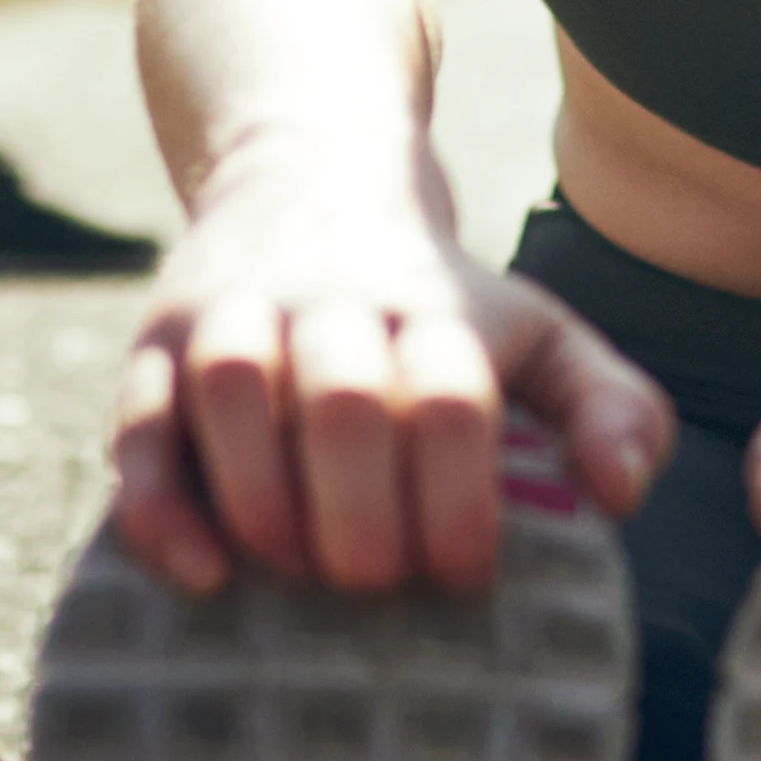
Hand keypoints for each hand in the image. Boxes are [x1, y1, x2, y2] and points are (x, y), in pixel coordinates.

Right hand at [109, 137, 670, 595]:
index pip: (453, 400)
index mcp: (437, 309)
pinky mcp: (155, 344)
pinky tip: (204, 573)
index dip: (458, 502)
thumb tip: (620, 495)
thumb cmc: (443, 301)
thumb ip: (609, 406)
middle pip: (345, 400)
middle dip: (363, 515)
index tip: (465, 578)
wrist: (310, 173)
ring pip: (233, 392)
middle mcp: (335, 303)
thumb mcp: (540, 333)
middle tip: (378, 587)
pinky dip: (161, 506)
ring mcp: (236, 316)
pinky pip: (139, 423)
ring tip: (298, 574)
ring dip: (264, 502)